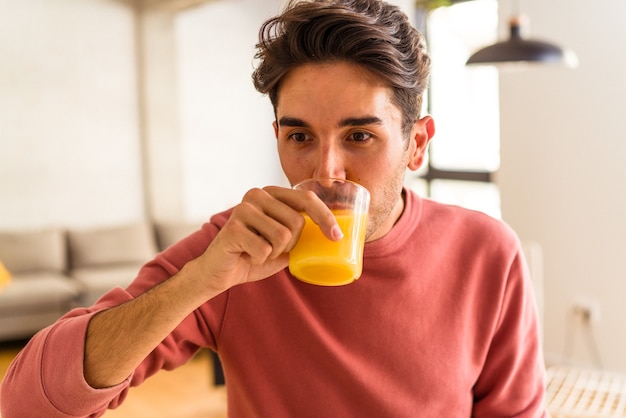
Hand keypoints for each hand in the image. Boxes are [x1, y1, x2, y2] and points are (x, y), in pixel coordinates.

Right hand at [196, 185, 341, 291]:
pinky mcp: (233, 228)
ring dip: (274, 253)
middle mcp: (257, 195)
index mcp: (271, 194)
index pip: (307, 199)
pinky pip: (265, 249)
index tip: (336, 236)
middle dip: (291, 245)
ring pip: (283, 236)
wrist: (220, 271)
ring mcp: (244, 209)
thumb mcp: (284, 244)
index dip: (325, 217)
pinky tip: (246, 255)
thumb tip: (335, 235)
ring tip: (259, 251)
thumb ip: (302, 234)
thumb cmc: (254, 255)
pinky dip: (260, 259)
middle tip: (272, 249)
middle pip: (297, 222)